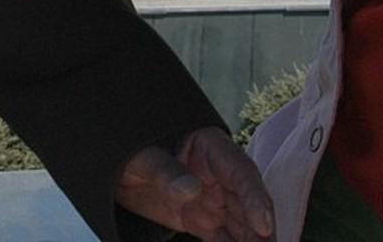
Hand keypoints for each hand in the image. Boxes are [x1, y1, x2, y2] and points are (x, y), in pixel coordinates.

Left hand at [116, 127, 274, 241]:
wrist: (119, 169)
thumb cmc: (132, 152)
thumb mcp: (142, 157)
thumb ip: (165, 170)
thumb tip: (191, 189)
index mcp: (211, 149)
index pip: (241, 172)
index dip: (255, 198)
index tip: (263, 225)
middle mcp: (221, 176)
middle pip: (250, 204)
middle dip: (263, 231)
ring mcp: (215, 200)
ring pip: (243, 226)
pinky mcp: (205, 221)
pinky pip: (226, 239)